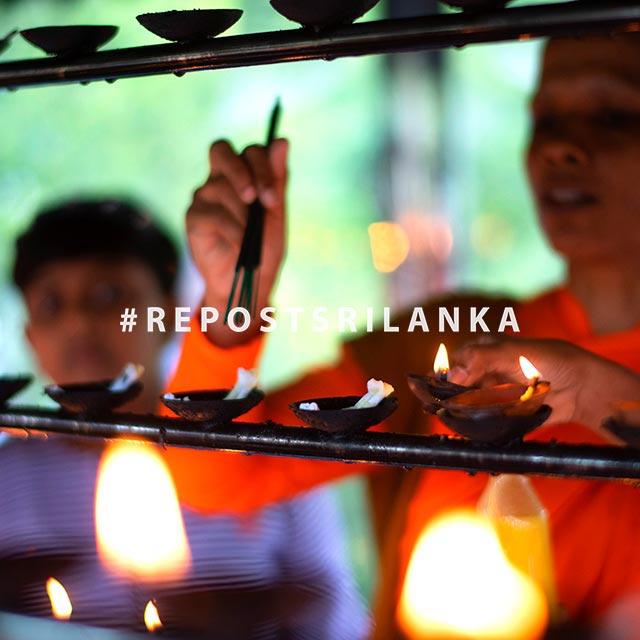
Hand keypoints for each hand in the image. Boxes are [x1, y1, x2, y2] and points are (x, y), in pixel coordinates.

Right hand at [186, 139, 288, 346]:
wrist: (248, 285)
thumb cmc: (264, 250)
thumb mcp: (276, 216)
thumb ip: (277, 180)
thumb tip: (283, 140)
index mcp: (245, 175)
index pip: (251, 151)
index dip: (262, 167)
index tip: (273, 199)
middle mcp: (221, 179)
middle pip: (221, 149)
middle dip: (242, 171)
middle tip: (256, 199)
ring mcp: (204, 196)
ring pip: (220, 187)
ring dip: (242, 214)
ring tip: (250, 237)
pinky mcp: (193, 216)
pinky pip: (212, 213)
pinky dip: (232, 230)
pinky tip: (239, 245)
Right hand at [449, 336, 639, 437]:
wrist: (581, 388)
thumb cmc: (549, 360)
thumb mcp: (511, 352)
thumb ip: (479, 359)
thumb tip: (451, 374)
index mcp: (481, 350)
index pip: (453, 362)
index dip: (443, 375)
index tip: (437, 387)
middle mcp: (483, 371)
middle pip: (455, 385)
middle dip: (448, 396)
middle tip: (444, 405)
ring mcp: (491, 393)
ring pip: (465, 404)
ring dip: (460, 412)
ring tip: (456, 417)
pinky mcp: (500, 413)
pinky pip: (481, 421)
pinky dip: (474, 425)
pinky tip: (468, 427)